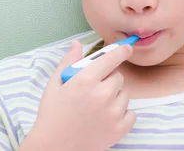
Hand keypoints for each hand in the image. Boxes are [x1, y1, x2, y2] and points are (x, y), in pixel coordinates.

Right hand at [20, 40, 135, 150]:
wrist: (54, 147)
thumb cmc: (52, 115)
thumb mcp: (55, 85)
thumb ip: (69, 62)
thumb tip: (77, 44)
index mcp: (86, 80)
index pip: (112, 58)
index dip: (121, 51)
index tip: (127, 48)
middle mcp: (102, 94)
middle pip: (118, 77)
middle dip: (109, 79)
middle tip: (94, 89)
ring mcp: (113, 112)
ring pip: (124, 94)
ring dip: (115, 97)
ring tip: (97, 106)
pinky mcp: (120, 129)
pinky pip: (131, 113)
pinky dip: (122, 114)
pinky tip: (106, 117)